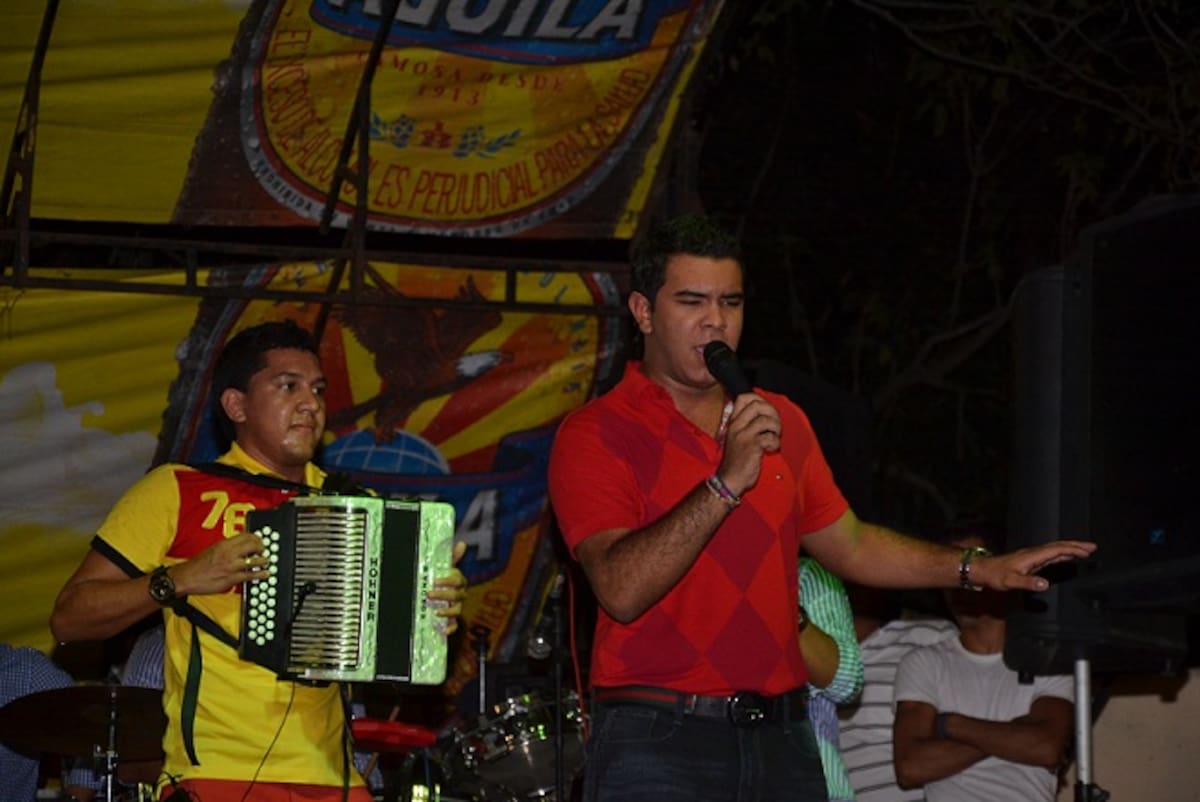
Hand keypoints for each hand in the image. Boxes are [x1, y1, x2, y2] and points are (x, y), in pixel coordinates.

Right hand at [171, 531, 268, 595]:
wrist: (186, 578)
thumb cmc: (197, 565)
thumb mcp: (213, 549)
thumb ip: (226, 547)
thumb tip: (240, 546)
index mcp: (223, 544)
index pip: (246, 535)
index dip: (256, 537)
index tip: (260, 540)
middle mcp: (228, 553)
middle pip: (253, 545)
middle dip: (262, 547)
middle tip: (264, 550)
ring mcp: (231, 566)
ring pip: (254, 560)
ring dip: (263, 561)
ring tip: (266, 561)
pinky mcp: (231, 578)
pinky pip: (250, 575)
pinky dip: (260, 574)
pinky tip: (264, 574)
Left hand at [427, 541, 467, 634]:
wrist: (445, 598)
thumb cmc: (445, 580)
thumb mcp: (447, 568)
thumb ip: (453, 557)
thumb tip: (462, 543)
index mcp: (459, 582)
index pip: (458, 580)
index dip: (448, 581)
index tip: (436, 581)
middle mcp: (460, 595)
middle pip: (456, 596)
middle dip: (443, 595)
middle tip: (429, 594)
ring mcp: (457, 608)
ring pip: (457, 611)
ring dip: (447, 612)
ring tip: (435, 612)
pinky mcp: (453, 619)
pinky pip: (455, 626)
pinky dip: (450, 629)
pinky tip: (443, 630)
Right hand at [718, 393, 781, 495]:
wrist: (730, 479)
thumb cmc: (736, 460)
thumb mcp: (735, 437)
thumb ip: (745, 424)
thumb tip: (764, 413)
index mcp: (733, 422)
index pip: (744, 398)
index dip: (760, 399)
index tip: (767, 410)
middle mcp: (737, 426)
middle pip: (758, 405)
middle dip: (772, 413)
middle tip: (775, 426)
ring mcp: (744, 435)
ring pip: (766, 420)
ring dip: (776, 428)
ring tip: (774, 438)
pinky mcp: (752, 447)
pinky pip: (770, 438)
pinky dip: (775, 443)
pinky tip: (770, 450)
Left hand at [976, 540, 1096, 591]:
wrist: (981, 571)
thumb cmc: (995, 576)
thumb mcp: (1010, 581)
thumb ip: (1028, 582)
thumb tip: (1046, 584)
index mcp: (1032, 556)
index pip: (1056, 550)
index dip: (1073, 549)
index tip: (1087, 551)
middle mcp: (1033, 553)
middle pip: (1058, 546)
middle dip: (1076, 545)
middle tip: (1092, 547)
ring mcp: (1031, 556)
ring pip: (1054, 549)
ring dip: (1070, 549)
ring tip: (1084, 550)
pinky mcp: (1029, 561)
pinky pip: (1049, 555)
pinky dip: (1060, 555)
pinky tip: (1065, 557)